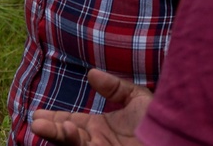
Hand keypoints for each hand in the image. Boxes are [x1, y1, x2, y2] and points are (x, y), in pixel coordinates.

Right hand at [30, 68, 152, 145]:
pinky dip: (74, 142)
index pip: (70, 123)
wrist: (177, 140)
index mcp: (99, 128)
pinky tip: (69, 131)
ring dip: (57, 136)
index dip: (54, 119)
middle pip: (66, 137)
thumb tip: (91, 73)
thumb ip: (115, 87)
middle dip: (50, 130)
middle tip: (35, 122)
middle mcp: (96, 142)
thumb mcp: (138, 99)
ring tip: (40, 126)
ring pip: (73, 145)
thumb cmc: (161, 122)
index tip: (37, 115)